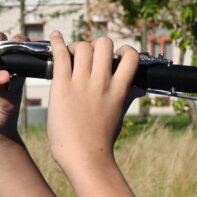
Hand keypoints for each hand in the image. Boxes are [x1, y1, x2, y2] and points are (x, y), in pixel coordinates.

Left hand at [46, 32, 141, 172]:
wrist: (85, 158)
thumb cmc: (101, 140)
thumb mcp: (119, 115)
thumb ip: (128, 96)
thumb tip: (141, 88)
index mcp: (119, 89)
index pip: (131, 56)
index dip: (123, 51)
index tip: (115, 57)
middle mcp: (102, 82)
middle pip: (104, 44)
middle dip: (97, 46)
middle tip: (89, 57)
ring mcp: (81, 83)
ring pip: (83, 46)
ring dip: (77, 46)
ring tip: (71, 55)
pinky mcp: (62, 86)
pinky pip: (60, 55)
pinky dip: (57, 44)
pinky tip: (55, 38)